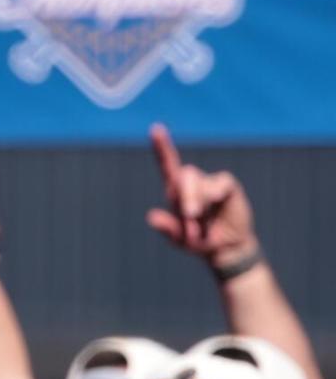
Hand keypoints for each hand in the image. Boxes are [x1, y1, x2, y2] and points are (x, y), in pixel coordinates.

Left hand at [147, 124, 258, 270]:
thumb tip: (151, 217)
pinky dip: (215, 194)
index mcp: (176, 193)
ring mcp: (210, 183)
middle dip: (186, 196)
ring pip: (200, 182)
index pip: (168, 166)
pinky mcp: (226, 186)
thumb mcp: (182, 241)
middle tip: (190, 216)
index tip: (155, 129)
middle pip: (184, 175)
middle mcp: (192, 184)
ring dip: (199, 202)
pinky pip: (220, 183)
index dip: (162, 148)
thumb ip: (168, 229)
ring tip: (202, 225)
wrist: (226, 248)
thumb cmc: (200, 242)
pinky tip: (217, 202)